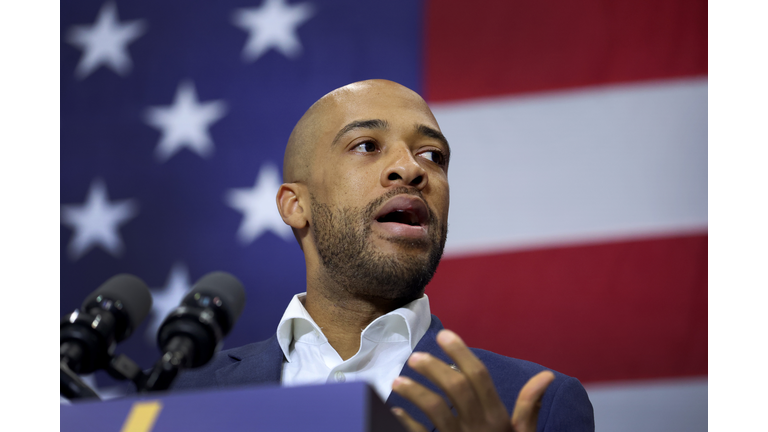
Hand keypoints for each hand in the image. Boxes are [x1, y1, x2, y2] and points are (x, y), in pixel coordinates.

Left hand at [391, 329, 554, 431]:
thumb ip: (529, 406)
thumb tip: (547, 376)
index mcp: (497, 419)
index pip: (480, 377)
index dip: (461, 352)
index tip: (444, 334)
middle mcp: (478, 428)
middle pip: (456, 387)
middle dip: (434, 367)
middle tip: (416, 356)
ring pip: (435, 409)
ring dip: (414, 391)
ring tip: (397, 381)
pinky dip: (405, 421)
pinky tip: (394, 409)